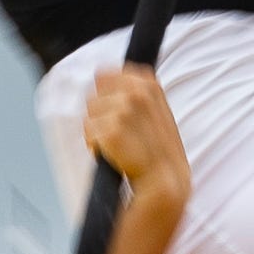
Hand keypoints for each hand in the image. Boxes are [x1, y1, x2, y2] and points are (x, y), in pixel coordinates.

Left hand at [83, 66, 189, 206]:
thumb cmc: (157, 148)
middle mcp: (137, 92)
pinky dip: (95, 146)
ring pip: (89, 114)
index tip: (117, 114)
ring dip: (97, 131)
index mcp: (148, 83)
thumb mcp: (155, 110)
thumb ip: (133, 90)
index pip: (104, 75)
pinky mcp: (112, 131)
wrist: (165, 180)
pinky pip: (88, 133)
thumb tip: (100, 74)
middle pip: (93, 95)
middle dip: (100, 114)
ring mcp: (124, 111)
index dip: (105, 97)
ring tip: (117, 144)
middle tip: (119, 133)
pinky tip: (112, 155)